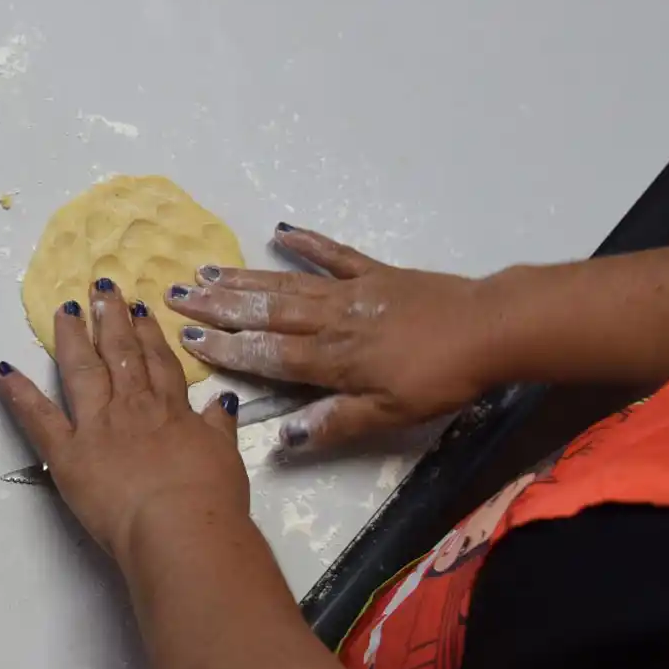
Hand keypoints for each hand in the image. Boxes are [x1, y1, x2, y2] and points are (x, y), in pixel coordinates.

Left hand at [0, 279, 249, 566]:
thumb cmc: (209, 500)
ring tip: (65, 309)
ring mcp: (97, 426)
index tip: (140, 308)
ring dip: (73, 337)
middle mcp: (132, 407)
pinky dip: (19, 394)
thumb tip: (222, 403)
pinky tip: (4, 372)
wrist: (180, 526)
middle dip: (110, 318)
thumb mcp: (225, 456)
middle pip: (121, 354)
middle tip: (101, 288)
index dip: (148, 333)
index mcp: (170, 410)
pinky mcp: (68, 453)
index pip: (159, 362)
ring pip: (83, 371)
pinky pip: (39, 418)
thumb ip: (218, 427)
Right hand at [170, 225, 491, 452]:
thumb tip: (282, 436)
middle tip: (176, 294)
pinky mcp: (376, 274)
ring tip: (206, 271)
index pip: (266, 354)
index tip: (187, 338)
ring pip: (287, 285)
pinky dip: (306, 244)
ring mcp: (352, 292)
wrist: (492, 330)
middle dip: (218, 305)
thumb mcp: (389, 415)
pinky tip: (280, 232)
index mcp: (331, 359)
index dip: (225, 348)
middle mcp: (331, 321)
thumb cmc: (441, 379)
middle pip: (265, 313)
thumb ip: (334, 423)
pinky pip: (334, 255)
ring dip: (244, 278)